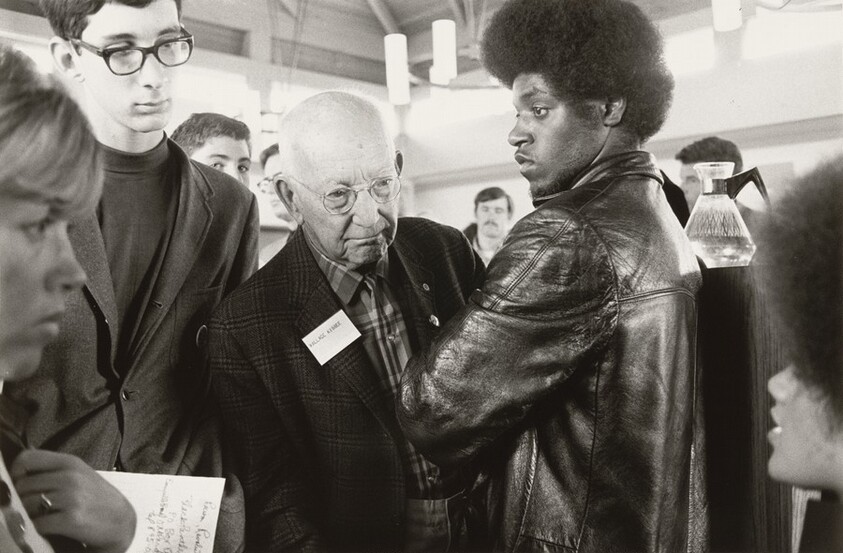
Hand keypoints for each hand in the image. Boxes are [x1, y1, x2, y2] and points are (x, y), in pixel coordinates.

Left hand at [10, 449, 135, 552]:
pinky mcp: (71, 519)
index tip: (19, 484)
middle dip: (23, 499)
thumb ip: (54, 469)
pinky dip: (38, 528)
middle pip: (23, 485)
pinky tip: (49, 527)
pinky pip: (38, 523)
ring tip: (42, 517)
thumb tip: (18, 470)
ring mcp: (71, 498)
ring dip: (29, 515)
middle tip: (34, 507)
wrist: (121, 521)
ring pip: (27, 504)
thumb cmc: (97, 498)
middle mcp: (70, 477)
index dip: (16, 472)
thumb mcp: (80, 474)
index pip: (27, 459)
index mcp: (70, 462)